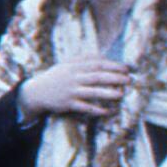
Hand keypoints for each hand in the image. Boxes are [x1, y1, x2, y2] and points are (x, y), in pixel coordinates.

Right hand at [17, 53, 132, 118]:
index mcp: (75, 67)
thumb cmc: (57, 77)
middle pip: (98, 77)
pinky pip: (85, 108)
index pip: (97, 64)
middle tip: (129, 80)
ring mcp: (71, 91)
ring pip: (93, 92)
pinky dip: (96, 109)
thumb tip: (103, 55)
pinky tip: (107, 111)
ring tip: (121, 94)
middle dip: (115, 78)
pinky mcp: (68, 104)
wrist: (37, 92)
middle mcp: (73, 78)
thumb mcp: (67, 64)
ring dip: (108, 93)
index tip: (126, 68)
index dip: (113, 65)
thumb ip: (84, 59)